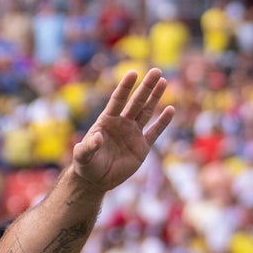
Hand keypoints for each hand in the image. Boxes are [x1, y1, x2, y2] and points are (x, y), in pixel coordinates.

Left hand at [71, 68, 174, 191]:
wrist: (96, 180)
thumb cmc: (86, 165)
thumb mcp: (82, 156)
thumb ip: (88, 146)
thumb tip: (97, 138)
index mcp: (107, 121)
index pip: (117, 100)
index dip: (125, 87)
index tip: (133, 73)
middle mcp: (122, 123)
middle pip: (136, 102)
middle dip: (146, 87)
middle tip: (156, 71)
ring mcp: (133, 134)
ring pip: (147, 112)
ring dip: (155, 98)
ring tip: (163, 81)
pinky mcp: (142, 147)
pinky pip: (154, 132)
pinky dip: (162, 122)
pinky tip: (170, 110)